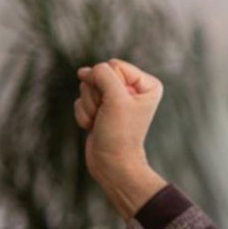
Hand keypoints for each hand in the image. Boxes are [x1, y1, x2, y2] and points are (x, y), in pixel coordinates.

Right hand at [75, 59, 166, 218]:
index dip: (108, 83)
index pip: (114, 65)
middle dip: (96, 95)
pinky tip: (94, 126)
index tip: (117, 104)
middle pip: (98, 75)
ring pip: (87, 87)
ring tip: (101, 121)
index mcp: (147, 84)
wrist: (111, 162)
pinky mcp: (101, 109)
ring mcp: (116, 100)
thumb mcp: (116, 98)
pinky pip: (80, 100)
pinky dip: (84, 114)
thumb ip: (103, 74)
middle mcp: (133, 90)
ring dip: (89, 106)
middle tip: (107, 114)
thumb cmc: (119, 132)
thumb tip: (86, 71)